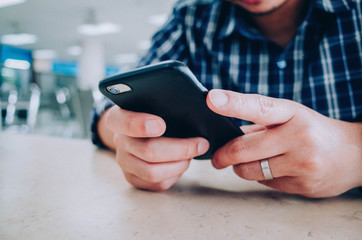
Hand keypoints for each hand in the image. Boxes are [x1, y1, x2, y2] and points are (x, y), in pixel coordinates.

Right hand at [101, 106, 208, 190]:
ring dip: (180, 164)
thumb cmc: (153, 113)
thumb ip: (165, 103)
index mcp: (118, 118)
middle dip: (180, 148)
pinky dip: (175, 174)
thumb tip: (201, 104)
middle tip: (201, 143)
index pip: (123, 122)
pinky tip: (182, 163)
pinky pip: (157, 183)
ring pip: (153, 172)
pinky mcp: (133, 178)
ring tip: (193, 154)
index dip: (140, 125)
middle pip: (147, 151)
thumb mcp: (154, 103)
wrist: (140, 131)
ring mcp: (124, 162)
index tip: (161, 125)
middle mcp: (119, 141)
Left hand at [206, 89, 361, 197]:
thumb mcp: (291, 117)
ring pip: (251, 170)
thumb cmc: (314, 131)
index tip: (211, 99)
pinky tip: (275, 170)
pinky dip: (263, 177)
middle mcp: (299, 137)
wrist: (355, 154)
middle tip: (217, 158)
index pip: (259, 106)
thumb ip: (260, 124)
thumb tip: (227, 136)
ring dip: (242, 168)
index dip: (233, 103)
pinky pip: (267, 183)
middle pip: (244, 149)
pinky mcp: (304, 185)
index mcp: (293, 113)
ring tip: (249, 161)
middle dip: (223, 155)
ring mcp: (303, 163)